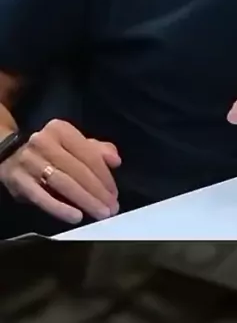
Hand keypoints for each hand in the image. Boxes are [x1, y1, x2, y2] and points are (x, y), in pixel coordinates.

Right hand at [0, 119, 120, 224]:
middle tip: (111, 208)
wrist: (8, 154)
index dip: (104, 175)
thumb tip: (116, 160)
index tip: (114, 194)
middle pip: (78, 170)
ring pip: (63, 183)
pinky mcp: (19, 182)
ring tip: (100, 213)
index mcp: (60, 129)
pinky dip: (60, 208)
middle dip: (98, 191)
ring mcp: (30, 162)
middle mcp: (44, 142)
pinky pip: (42, 197)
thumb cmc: (48, 150)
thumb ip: (95, 150)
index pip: (88, 154)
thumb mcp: (71, 143)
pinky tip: (76, 216)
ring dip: (85, 200)